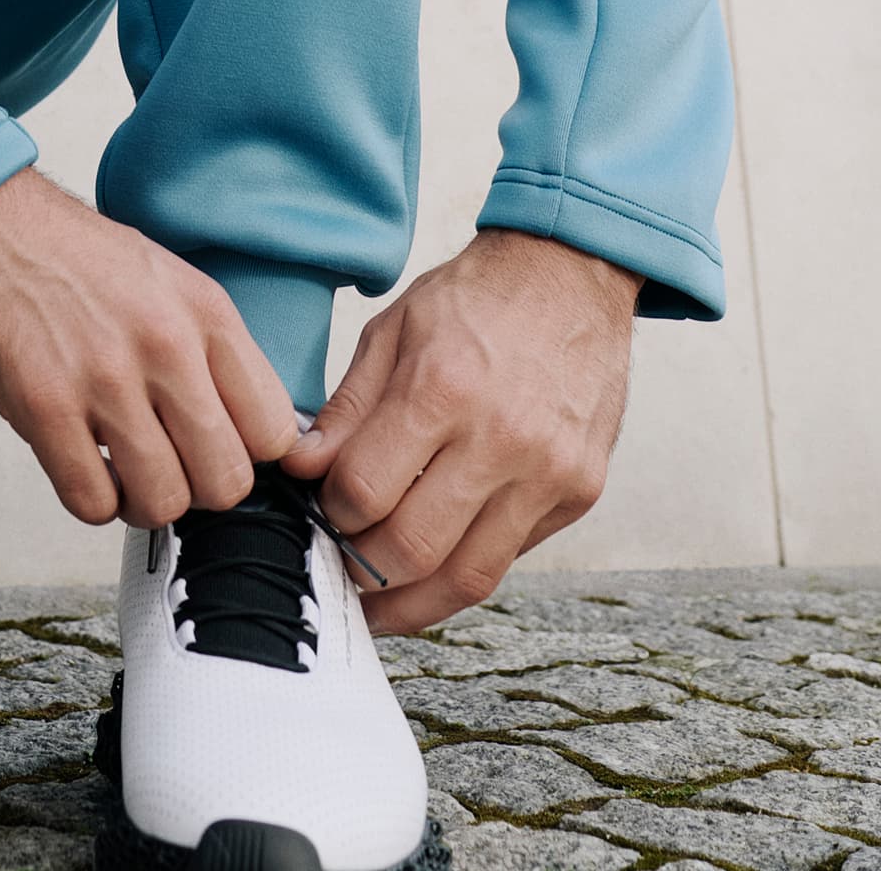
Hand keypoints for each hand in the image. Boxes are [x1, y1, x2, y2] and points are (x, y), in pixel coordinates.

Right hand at [0, 168, 297, 527]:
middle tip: (169, 466)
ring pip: (162, 501)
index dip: (248, 456)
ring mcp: (104, 376)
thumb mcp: (167, 280)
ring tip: (123, 471)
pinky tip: (82, 464)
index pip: (274, 431)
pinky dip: (91, 500)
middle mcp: (164, 343)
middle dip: (197, 490)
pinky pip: (91, 500)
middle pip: (225, 480)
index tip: (220, 450)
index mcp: (204, 311)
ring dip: (142, 501)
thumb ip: (209, 352)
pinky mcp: (44, 404)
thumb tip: (243, 432)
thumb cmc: (71, 255)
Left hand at [279, 228, 638, 631]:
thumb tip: (301, 470)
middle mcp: (500, 438)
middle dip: (363, 570)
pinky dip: (467, 571)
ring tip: (378, 604)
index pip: (364, 490)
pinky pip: (511, 557)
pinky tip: (435, 569)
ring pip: (468, 577)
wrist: (572, 276)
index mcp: (441, 388)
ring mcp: (547, 473)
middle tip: (340, 568)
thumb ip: (347, 409)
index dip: (331, 513)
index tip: (321, 511)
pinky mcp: (580, 492)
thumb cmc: (475, 298)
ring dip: (413, 603)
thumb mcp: (393, 330)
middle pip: (413, 547)